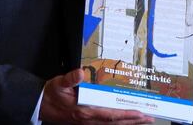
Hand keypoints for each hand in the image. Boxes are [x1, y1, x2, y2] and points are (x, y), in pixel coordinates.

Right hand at [38, 68, 153, 123]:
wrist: (42, 106)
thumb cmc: (52, 94)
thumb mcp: (58, 83)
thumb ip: (70, 79)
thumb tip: (80, 73)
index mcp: (84, 112)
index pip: (109, 115)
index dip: (125, 115)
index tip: (139, 113)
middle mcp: (88, 120)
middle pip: (115, 123)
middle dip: (133, 121)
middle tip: (150, 118)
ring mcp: (88, 122)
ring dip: (129, 123)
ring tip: (144, 120)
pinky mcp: (87, 122)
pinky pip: (106, 124)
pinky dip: (118, 123)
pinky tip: (126, 121)